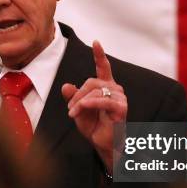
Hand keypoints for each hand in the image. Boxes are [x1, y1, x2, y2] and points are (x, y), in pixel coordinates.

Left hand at [61, 40, 126, 172]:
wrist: (103, 144)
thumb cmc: (94, 127)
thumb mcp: (78, 110)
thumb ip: (73, 97)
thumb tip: (66, 85)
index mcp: (106, 87)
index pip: (103, 67)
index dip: (99, 55)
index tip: (96, 42)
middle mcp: (115, 89)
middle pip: (91, 81)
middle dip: (77, 95)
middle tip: (70, 109)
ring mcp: (119, 98)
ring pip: (94, 91)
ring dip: (79, 102)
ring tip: (73, 114)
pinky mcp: (120, 108)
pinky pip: (101, 100)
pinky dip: (87, 104)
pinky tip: (79, 110)